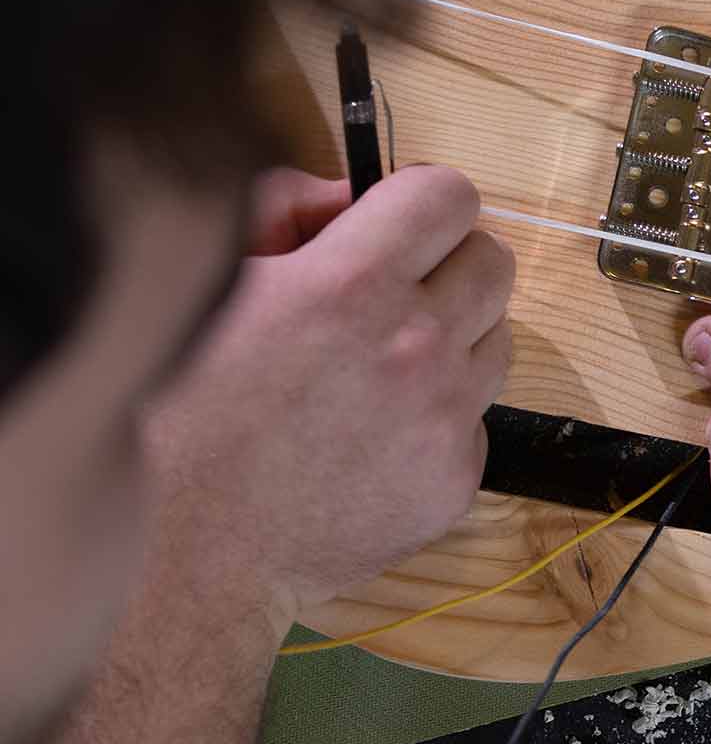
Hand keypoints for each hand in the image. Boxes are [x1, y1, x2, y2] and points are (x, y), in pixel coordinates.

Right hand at [139, 166, 514, 625]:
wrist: (185, 549)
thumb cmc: (179, 407)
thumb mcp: (211, 278)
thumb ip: (282, 208)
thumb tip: (348, 194)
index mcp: (351, 283)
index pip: (451, 196)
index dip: (424, 203)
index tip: (398, 225)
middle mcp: (415, 346)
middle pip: (494, 263)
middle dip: (451, 265)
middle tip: (397, 293)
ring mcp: (444, 419)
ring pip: (498, 341)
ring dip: (454, 340)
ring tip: (378, 370)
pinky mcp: (456, 480)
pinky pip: (475, 421)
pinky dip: (437, 419)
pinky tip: (371, 439)